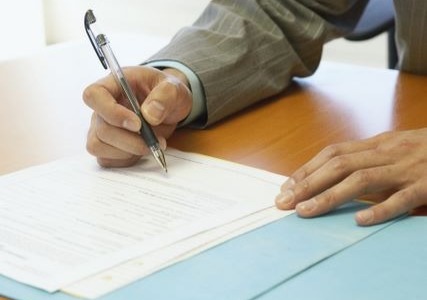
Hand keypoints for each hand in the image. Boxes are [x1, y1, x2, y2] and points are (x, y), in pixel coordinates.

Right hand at [83, 66, 191, 166]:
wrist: (170, 107)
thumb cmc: (166, 93)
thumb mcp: (174, 88)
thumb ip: (165, 95)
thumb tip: (150, 115)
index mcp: (113, 84)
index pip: (94, 95)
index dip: (112, 112)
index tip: (138, 124)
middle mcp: (102, 107)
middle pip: (101, 128)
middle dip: (130, 141)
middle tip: (156, 140)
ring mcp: (101, 127)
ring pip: (98, 146)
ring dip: (127, 152)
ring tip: (151, 146)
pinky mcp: (106, 145)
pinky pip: (106, 159)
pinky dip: (125, 160)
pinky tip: (141, 151)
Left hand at [275, 128, 426, 225]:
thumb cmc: (426, 151)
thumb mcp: (393, 150)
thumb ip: (367, 160)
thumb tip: (332, 177)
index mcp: (377, 144)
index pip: (333, 153)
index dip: (307, 169)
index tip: (287, 187)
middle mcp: (387, 152)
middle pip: (338, 165)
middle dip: (307, 184)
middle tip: (284, 203)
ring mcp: (407, 168)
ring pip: (361, 179)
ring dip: (329, 196)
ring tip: (306, 212)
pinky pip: (402, 198)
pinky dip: (380, 210)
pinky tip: (359, 221)